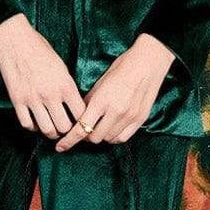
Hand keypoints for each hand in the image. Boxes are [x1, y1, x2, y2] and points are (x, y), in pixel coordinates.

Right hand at [0, 13, 87, 138]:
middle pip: (64, 127)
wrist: (16, 40)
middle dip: (67, 131)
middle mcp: (50, 94)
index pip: (81, 114)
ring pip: (46, 129)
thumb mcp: (61, 66)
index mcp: (65, 84)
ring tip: (53, 129)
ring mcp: (33, 99)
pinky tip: (36, 122)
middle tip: (66, 128)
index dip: (82, 121)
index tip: (81, 122)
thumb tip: (73, 105)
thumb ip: (67, 87)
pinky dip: (33, 127)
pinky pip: (27, 124)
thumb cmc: (40, 49)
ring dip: (51, 132)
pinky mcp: (17, 100)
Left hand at [54, 32, 175, 149]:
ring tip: (100, 126)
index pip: (81, 128)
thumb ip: (89, 101)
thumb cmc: (122, 67)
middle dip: (86, 136)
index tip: (60, 147)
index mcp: (102, 100)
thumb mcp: (100, 82)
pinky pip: (122, 138)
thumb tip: (80, 115)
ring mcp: (129, 117)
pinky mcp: (140, 119)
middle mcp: (116, 111)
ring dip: (100, 136)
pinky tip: (111, 129)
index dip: (69, 140)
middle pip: (94, 138)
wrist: (148, 62)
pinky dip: (114, 137)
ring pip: (108, 139)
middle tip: (84, 128)